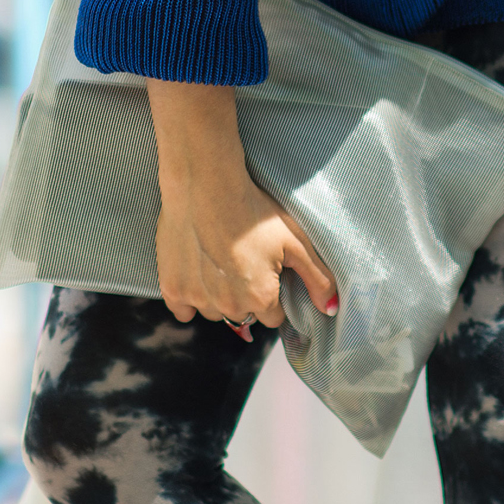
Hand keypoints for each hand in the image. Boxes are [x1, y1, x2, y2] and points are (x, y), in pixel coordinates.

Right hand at [149, 79, 337, 334]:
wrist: (206, 186)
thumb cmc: (254, 211)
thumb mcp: (296, 241)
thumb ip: (317, 279)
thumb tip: (331, 309)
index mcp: (261, 299)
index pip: (274, 317)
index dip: (273, 294)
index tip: (268, 271)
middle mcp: (229, 306)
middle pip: (243, 315)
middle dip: (246, 295)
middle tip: (243, 261)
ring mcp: (198, 299)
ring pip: (214, 311)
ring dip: (219, 296)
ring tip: (220, 261)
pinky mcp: (172, 288)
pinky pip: (183, 310)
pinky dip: (190, 298)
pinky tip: (198, 276)